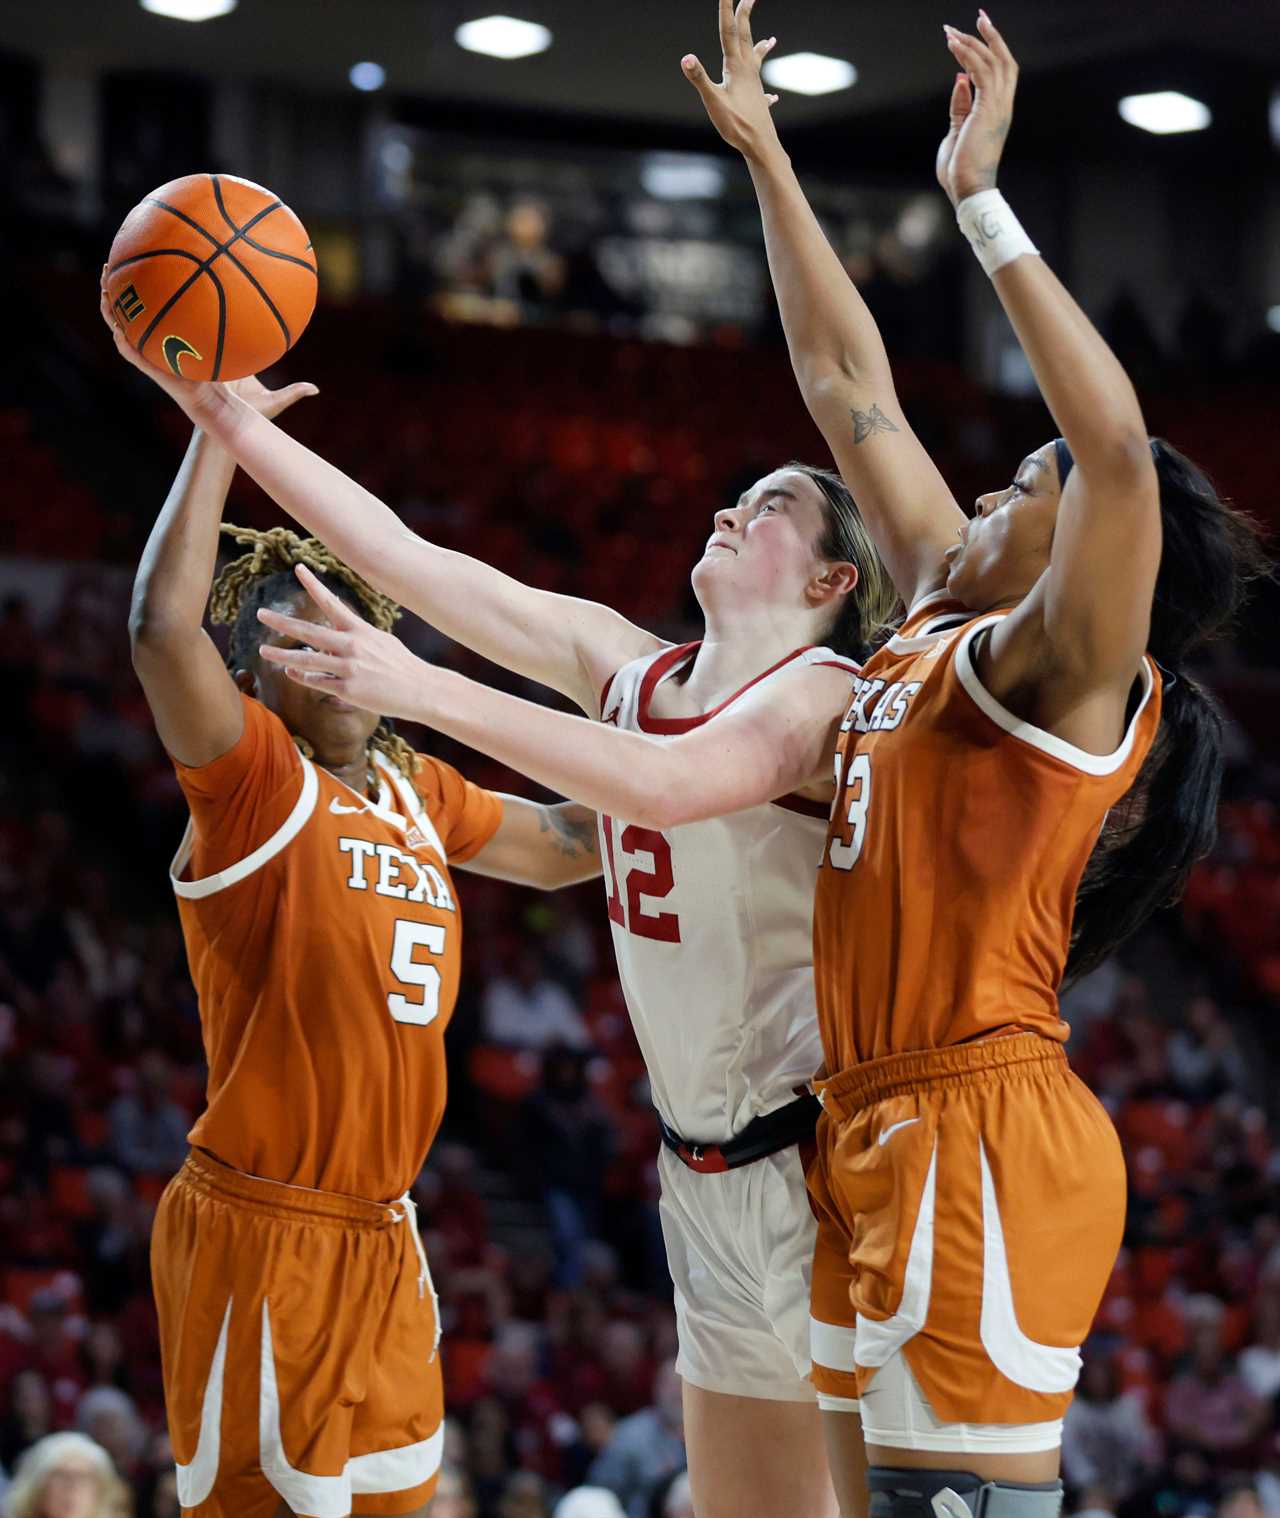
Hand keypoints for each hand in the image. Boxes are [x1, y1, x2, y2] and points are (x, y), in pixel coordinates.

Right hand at [99, 270, 315, 423]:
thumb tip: (317, 388)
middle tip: (127, 261)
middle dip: (137, 290)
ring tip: (106, 277)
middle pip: (151, 314)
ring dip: (116, 303)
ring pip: (131, 326)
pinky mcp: (156, 368)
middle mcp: (177, 347)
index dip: (174, 299)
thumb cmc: (249, 412)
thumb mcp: (274, 395)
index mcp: (199, 347)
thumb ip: (294, 389)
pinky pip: (132, 346)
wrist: (230, 425)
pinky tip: (113, 313)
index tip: (171, 271)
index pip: (183, 317)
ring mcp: (163, 356)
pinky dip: (121, 329)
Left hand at [256, 564, 429, 720]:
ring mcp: (349, 669)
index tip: (298, 568)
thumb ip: (355, 636)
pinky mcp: (349, 690)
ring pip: (306, 660)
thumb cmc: (401, 665)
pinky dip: (303, 677)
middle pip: (309, 631)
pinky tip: (291, 672)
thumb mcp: (381, 641)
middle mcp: (352, 646)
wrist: (422, 690)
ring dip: (282, 654)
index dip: (314, 585)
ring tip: (263, 650)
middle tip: (261, 613)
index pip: (332, 603)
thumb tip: (333, 636)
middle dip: (282, 621)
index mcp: (360, 630)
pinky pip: (318, 682)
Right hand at [681, 0, 779, 160]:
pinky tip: (772, 96)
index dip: (726, 9)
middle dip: (745, 15)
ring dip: (761, 47)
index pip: (729, 31)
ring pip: (757, 60)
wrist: (761, 146)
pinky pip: (762, 89)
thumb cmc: (738, 126)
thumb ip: (700, 80)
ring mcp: (755, 85)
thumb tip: (686, 58)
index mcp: (736, 67)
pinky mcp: (758, 101)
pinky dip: (766, 87)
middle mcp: (748, 71)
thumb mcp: (714, 102)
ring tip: (772, 39)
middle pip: (746, 37)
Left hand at [936, 11, 1018, 206]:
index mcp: (998, 111)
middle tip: (978, 17)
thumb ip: (961, 105)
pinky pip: (980, 73)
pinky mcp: (987, 109)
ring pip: (992, 62)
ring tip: (952, 32)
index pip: (1002, 72)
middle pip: (1004, 60)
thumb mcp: (957, 131)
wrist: (968, 190)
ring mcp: (998, 107)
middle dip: (990, 37)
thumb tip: (959, 79)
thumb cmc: (960, 169)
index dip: (994, 49)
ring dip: (972, 43)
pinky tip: (953, 47)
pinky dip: (967, 56)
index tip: (978, 33)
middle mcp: (1003, 105)